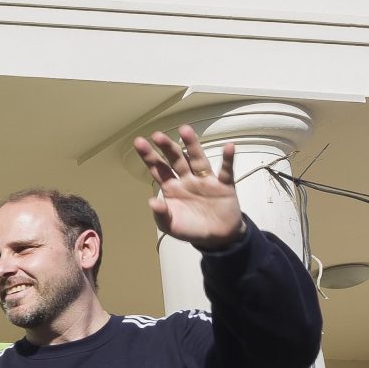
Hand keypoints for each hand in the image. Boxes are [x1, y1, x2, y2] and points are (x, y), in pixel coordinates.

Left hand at [135, 124, 244, 251]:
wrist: (216, 237)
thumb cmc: (190, 228)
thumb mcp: (171, 225)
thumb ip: (161, 214)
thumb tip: (151, 201)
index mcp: (172, 188)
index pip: (159, 169)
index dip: (149, 157)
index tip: (139, 142)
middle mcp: (187, 180)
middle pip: (176, 160)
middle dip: (167, 148)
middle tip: (157, 135)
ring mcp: (205, 180)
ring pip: (198, 160)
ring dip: (192, 145)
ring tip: (184, 129)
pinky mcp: (224, 186)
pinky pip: (226, 171)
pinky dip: (228, 160)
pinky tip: (229, 147)